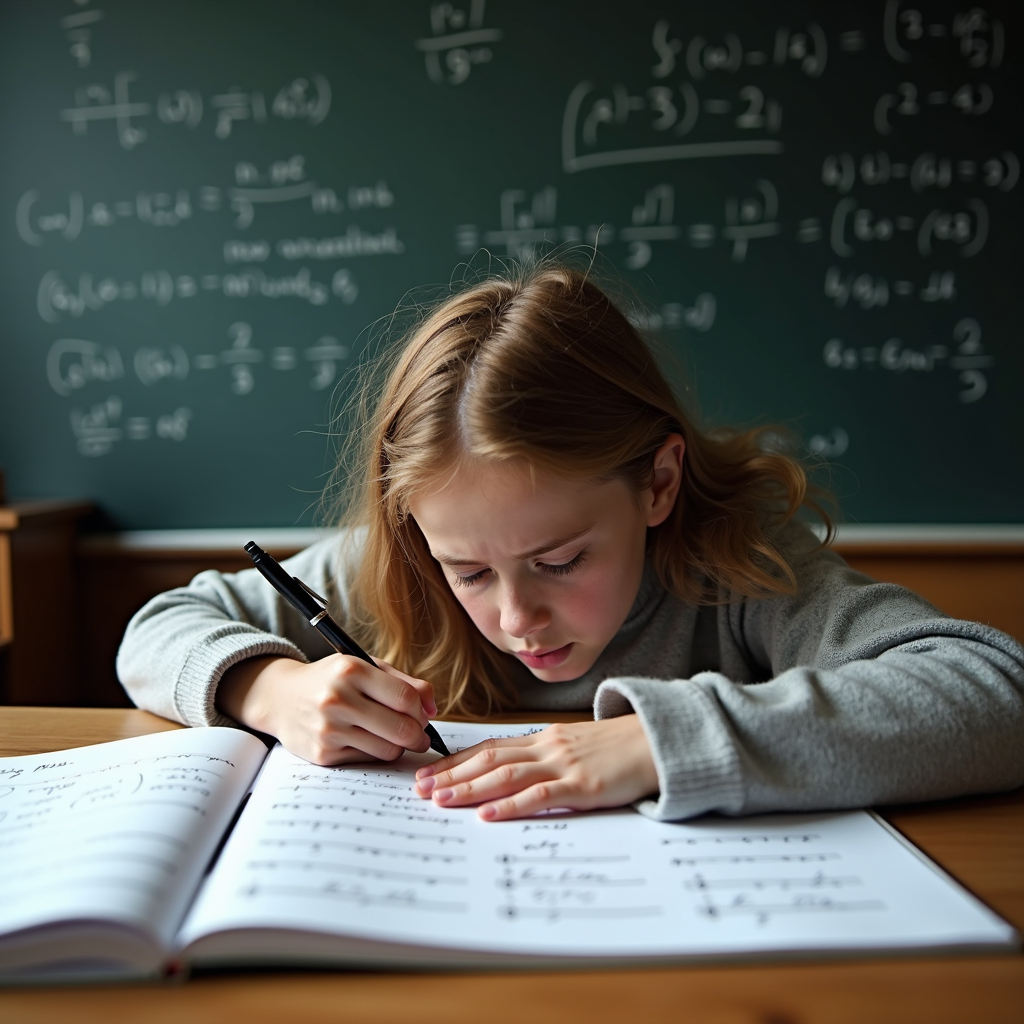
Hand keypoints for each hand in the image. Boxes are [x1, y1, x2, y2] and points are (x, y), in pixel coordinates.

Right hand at [216, 655, 435, 765]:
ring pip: (388, 750)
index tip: (424, 716)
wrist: (281, 698)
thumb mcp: (366, 667)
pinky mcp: (323, 754)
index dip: (421, 711)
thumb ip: (405, 683)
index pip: (405, 697)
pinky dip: (374, 753)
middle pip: (401, 728)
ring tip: (393, 737)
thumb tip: (432, 708)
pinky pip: (367, 760)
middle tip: (419, 735)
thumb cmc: (332, 680)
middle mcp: (338, 698)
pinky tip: (367, 741)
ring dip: (398, 747)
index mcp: (351, 669)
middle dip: (418, 735)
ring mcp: (328, 728)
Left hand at [414, 716, 658, 820]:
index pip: (490, 748)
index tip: (430, 773)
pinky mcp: (583, 786)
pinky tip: (488, 815)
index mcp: (544, 738)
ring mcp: (564, 764)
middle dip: (452, 775)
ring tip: (442, 801)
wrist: (659, 742)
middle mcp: (547, 747)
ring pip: (506, 775)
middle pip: (489, 759)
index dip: (457, 760)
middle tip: (421, 790)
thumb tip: (513, 776)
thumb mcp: (576, 746)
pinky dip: (510, 805)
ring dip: (470, 789)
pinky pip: (540, 796)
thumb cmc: (618, 749)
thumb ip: (546, 758)